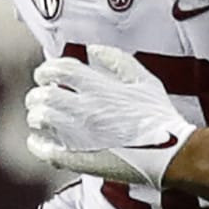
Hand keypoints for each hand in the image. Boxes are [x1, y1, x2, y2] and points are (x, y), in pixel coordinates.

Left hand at [24, 45, 195, 187]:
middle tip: (38, 98)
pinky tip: (38, 141)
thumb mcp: (145, 80)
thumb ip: (117, 61)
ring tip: (39, 117)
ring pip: (41, 120)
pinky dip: (37, 144)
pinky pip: (46, 151)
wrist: (172, 152)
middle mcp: (86, 109)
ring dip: (36, 116)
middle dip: (36, 95)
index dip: (46, 70)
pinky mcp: (79, 158)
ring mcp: (80, 135)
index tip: (44, 75)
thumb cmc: (160, 117)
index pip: (60, 70)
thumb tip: (92, 50)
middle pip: (44, 95)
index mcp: (100, 88)